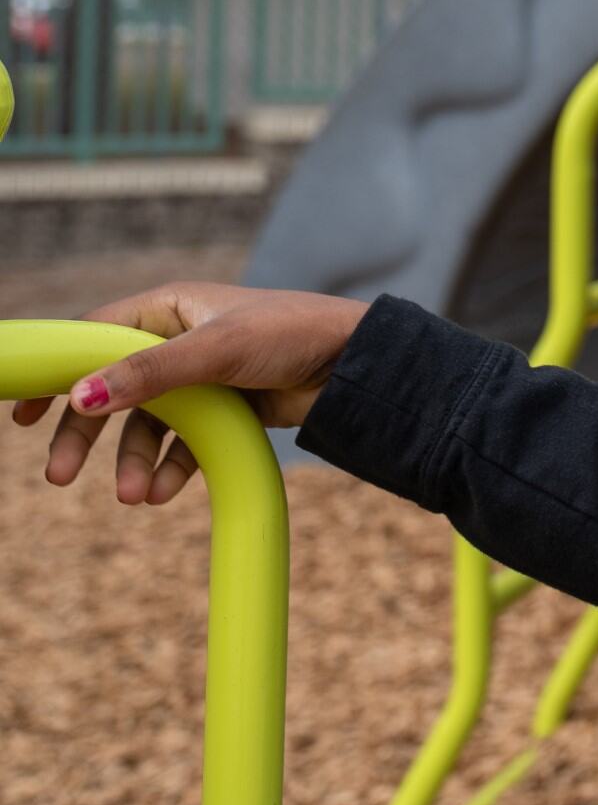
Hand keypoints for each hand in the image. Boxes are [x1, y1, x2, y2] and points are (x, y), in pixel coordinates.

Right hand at [9, 283, 365, 505]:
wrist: (357, 366)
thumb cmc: (292, 334)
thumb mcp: (216, 351)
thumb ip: (148, 374)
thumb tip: (82, 395)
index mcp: (168, 308)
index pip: (91, 338)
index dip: (57, 374)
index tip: (21, 415)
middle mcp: (178, 341)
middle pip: (111, 390)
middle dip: (86, 433)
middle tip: (60, 476)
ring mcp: (200, 379)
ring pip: (147, 425)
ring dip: (134, 460)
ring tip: (134, 496)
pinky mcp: (225, 411)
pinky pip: (183, 444)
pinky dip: (171, 468)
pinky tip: (163, 493)